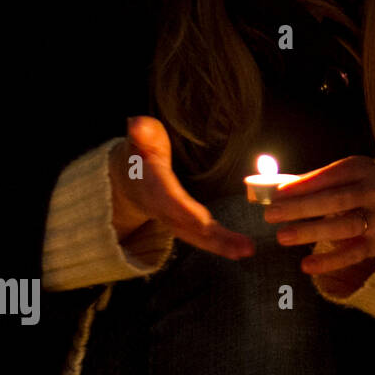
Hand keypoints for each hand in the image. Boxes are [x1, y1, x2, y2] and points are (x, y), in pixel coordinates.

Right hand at [110, 116, 254, 258]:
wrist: (126, 179)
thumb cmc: (140, 153)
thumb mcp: (139, 140)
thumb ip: (141, 134)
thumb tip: (136, 124)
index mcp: (153, 186)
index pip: (169, 200)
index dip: (184, 211)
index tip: (203, 221)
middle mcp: (163, 208)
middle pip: (187, 226)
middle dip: (212, 238)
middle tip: (241, 247)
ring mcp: (173, 219)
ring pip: (197, 236)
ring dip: (222, 245)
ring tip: (247, 251)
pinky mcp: (184, 224)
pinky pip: (203, 237)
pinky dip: (222, 244)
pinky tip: (245, 249)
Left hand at [263, 156, 374, 286]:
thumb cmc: (355, 187)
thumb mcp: (339, 176)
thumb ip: (308, 182)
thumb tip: (267, 191)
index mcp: (361, 170)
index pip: (329, 177)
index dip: (302, 186)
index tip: (275, 195)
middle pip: (336, 200)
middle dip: (301, 207)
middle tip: (271, 214)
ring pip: (345, 226)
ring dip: (312, 232)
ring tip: (283, 236)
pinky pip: (352, 254)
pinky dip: (329, 261)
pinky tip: (306, 265)